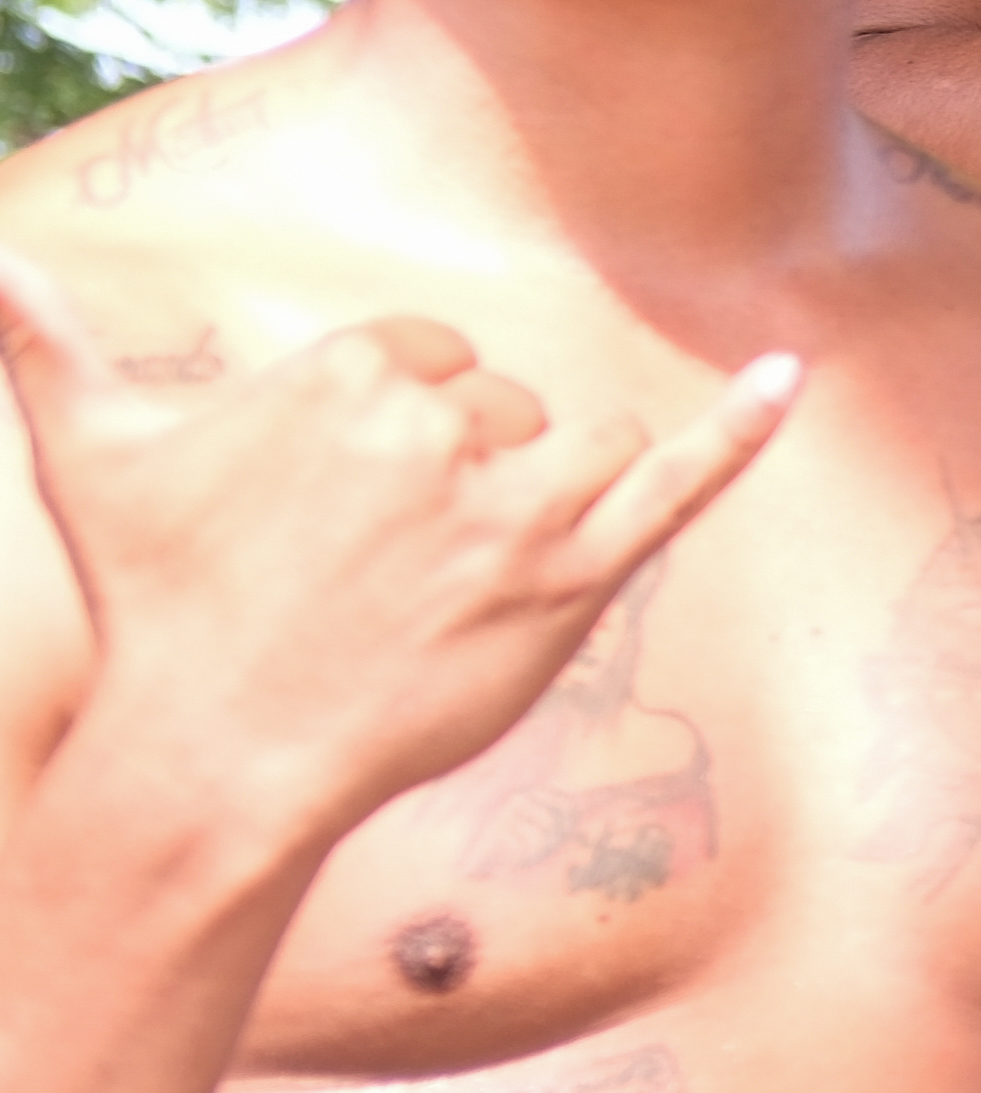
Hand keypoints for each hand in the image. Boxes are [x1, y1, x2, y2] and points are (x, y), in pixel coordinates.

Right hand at [0, 254, 795, 857]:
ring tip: (465, 569)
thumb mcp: (92, 457)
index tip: (355, 497)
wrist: (218, 749)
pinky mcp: (570, 581)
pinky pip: (677, 481)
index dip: (406, 423)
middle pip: (505, 408)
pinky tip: (794, 376)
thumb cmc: (159, 607)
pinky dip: (740, 429)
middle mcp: (441, 427)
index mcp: (352, 374)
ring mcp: (515, 506)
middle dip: (465, 471)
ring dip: (546, 488)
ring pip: (579, 445)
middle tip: (385, 565)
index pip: (433, 358)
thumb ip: (41, 343)